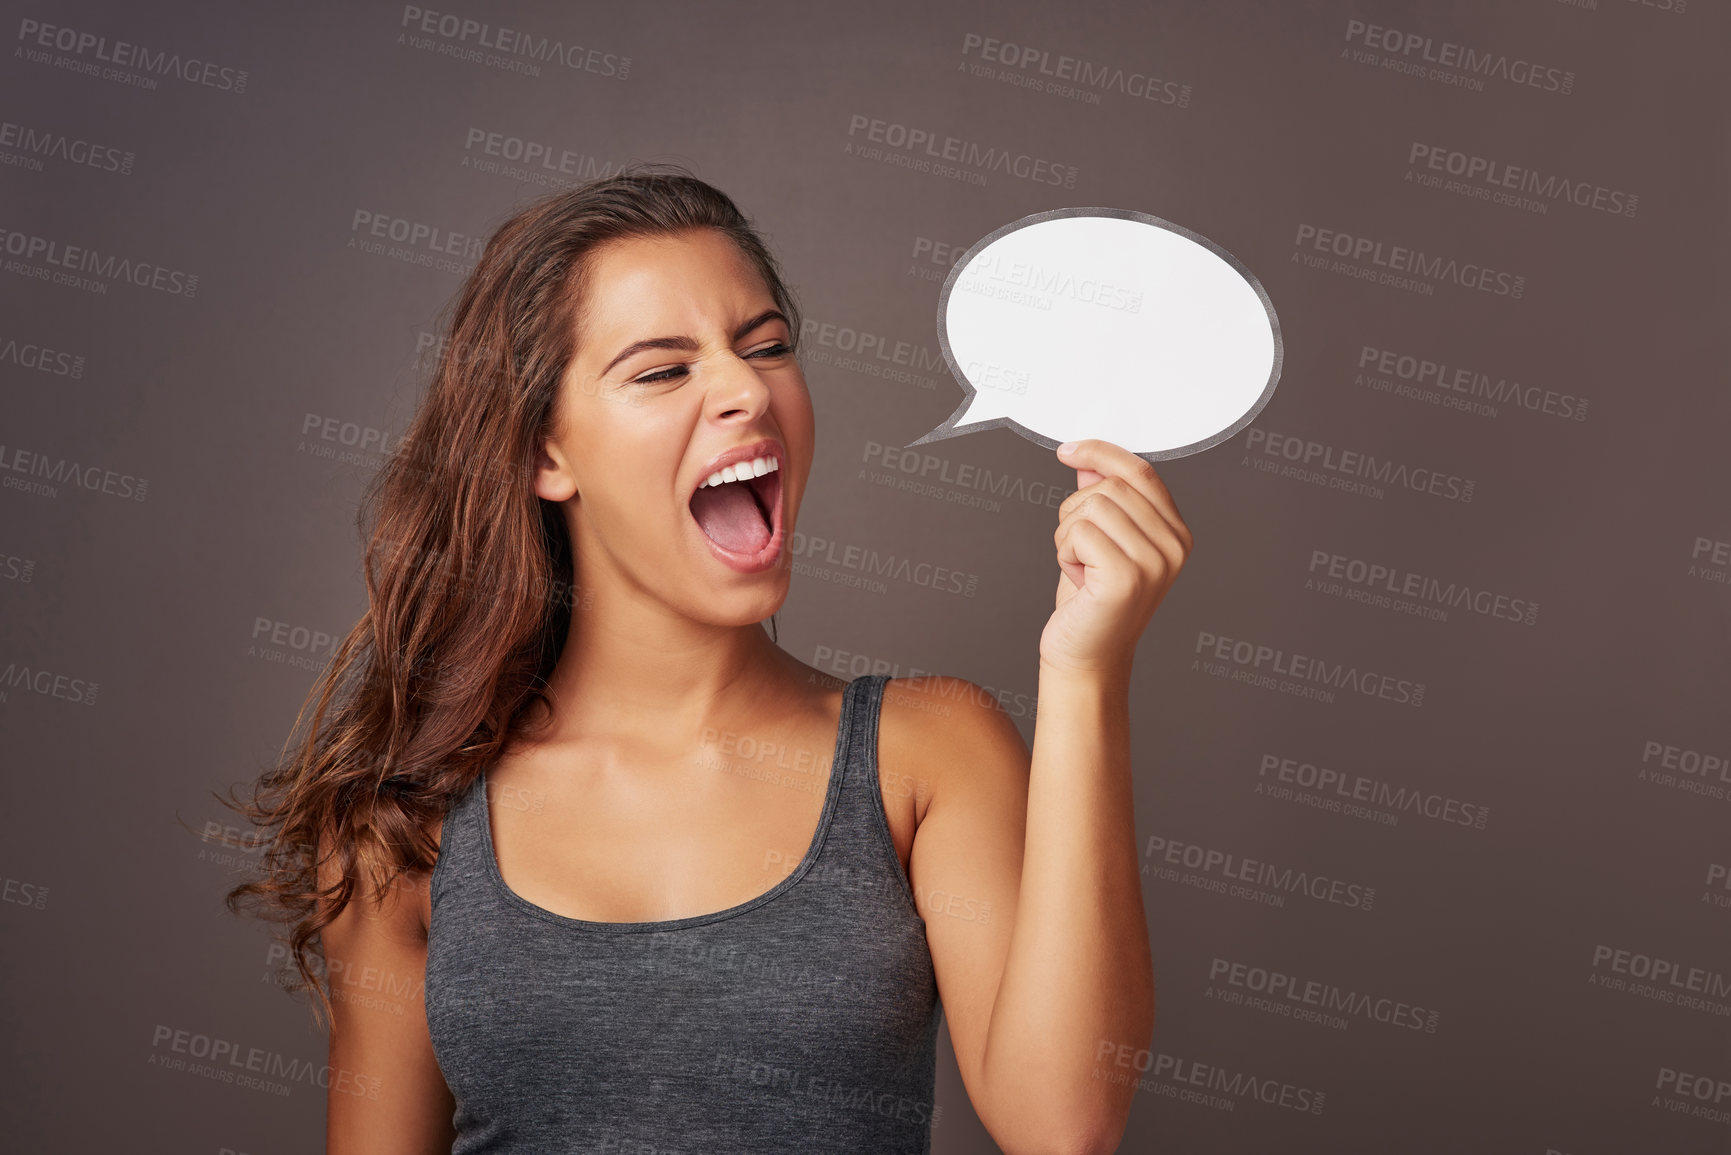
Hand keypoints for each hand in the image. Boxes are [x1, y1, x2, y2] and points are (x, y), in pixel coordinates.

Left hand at [1040, 439, 1193, 677]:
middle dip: (1076, 513)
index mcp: (1175, 533)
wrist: (1085, 654)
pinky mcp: (1126, 577)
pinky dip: (1064, 553)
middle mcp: (1173, 546)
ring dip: (1067, 536)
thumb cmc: (1090, 603)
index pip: (1140, 472)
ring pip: (1090, 506)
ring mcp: (1154, 562)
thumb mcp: (1098, 540)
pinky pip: (1078, 531)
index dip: (1101, 453)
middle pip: (1109, 486)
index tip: (1069, 450)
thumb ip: (1101, 498)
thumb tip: (1089, 461)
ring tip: (1081, 568)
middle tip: (1079, 552)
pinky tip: (1078, 579)